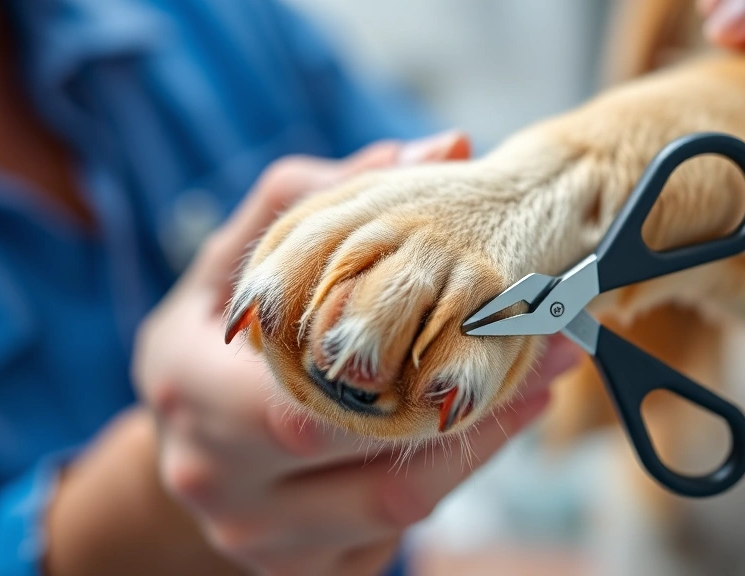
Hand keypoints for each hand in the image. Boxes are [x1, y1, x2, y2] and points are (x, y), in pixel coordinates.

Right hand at [133, 131, 582, 574]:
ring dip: (480, 447)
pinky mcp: (296, 571)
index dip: (430, 368)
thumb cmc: (220, 333)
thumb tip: (444, 149)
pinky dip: (446, 482)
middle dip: (480, 411)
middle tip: (554, 350)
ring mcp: (255, 541)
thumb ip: (327, 195)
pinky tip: (476, 431)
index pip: (317, 403)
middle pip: (377, 470)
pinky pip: (392, 539)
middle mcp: (214, 481)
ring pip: (400, 512)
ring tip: (536, 384)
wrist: (190, 431)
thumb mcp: (244, 253)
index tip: (519, 312)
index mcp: (189, 391)